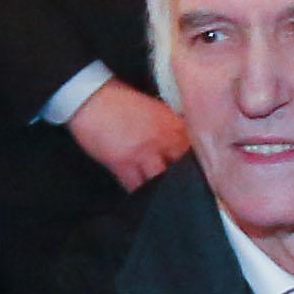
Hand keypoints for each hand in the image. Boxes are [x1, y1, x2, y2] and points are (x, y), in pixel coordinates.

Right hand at [69, 82, 189, 192]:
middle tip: (185, 194)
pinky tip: (142, 194)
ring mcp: (143, 154)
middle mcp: (163, 140)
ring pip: (161, 184)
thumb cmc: (122, 101)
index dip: (200, 169)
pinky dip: (140, 193)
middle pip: (183, 173)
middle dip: (184, 184)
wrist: (91, 96)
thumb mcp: (157, 110)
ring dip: (162, 190)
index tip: (203, 179)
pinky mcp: (123, 165)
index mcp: (174, 125)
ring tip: (163, 196)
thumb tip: (187, 147)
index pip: (197, 154)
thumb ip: (174, 129)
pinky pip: (136, 188)